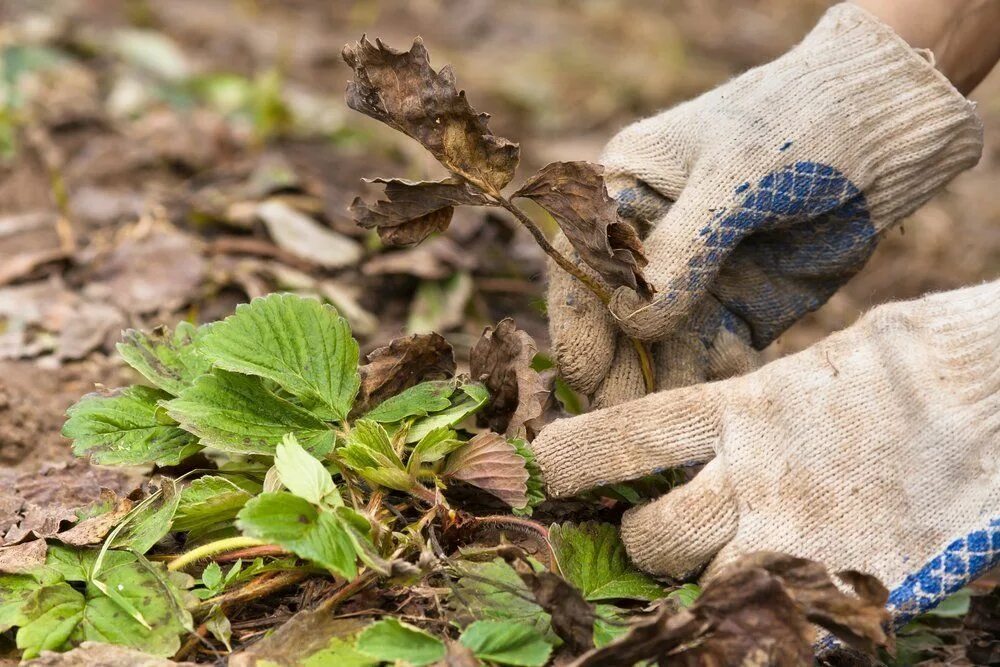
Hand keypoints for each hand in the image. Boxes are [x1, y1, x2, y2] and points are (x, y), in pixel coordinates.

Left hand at [535, 280, 999, 623]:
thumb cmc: (914, 367)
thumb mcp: (817, 364)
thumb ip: (752, 400)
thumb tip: (708, 424)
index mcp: (744, 408)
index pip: (626, 436)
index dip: (574, 456)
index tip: (542, 466)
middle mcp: (761, 477)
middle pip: (653, 539)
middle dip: (642, 546)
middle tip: (652, 535)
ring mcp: (805, 538)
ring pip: (707, 592)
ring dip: (700, 589)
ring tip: (720, 567)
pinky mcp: (856, 585)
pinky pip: (782, 623)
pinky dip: (763, 619)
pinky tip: (775, 600)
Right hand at [548, 3, 981, 405]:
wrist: (886, 132)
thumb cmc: (798, 125)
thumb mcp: (736, 178)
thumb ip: (683, 250)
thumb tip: (633, 323)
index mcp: (623, 194)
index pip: (582, 268)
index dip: (579, 323)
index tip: (587, 377)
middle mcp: (648, 245)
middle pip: (613, 320)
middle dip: (616, 369)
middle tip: (620, 421)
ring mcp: (693, 282)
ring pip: (659, 349)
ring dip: (661, 385)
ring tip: (670, 419)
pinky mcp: (737, 311)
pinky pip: (712, 358)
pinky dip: (713, 378)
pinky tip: (728, 384)